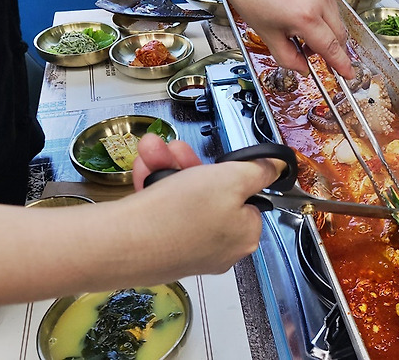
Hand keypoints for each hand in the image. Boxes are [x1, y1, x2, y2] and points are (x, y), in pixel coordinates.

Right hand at [130, 134, 281, 274]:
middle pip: (211, 195)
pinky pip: (161, 211)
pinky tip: (142, 170)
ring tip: (151, 151)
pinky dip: (153, 186)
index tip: (212, 163)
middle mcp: (219, 248)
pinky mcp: (159, 250)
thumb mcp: (230, 178)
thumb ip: (258, 171)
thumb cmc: (180, 213)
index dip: (227, 175)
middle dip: (189, 165)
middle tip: (174, 148)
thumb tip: (277, 168)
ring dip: (167, 169)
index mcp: (245, 236)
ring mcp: (187, 250)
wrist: (121, 243)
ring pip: (182, 198)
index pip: (247, 199)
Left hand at [217, 0, 355, 78]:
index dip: (341, 64)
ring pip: (336, 19)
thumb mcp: (267, 35)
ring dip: (325, 31)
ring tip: (299, 30)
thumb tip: (303, 68)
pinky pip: (330, 3)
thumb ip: (288, 58)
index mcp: (304, 16)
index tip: (348, 74)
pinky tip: (302, 13)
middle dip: (329, 48)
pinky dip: (321, 14)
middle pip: (339, 34)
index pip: (330, 46)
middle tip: (309, 53)